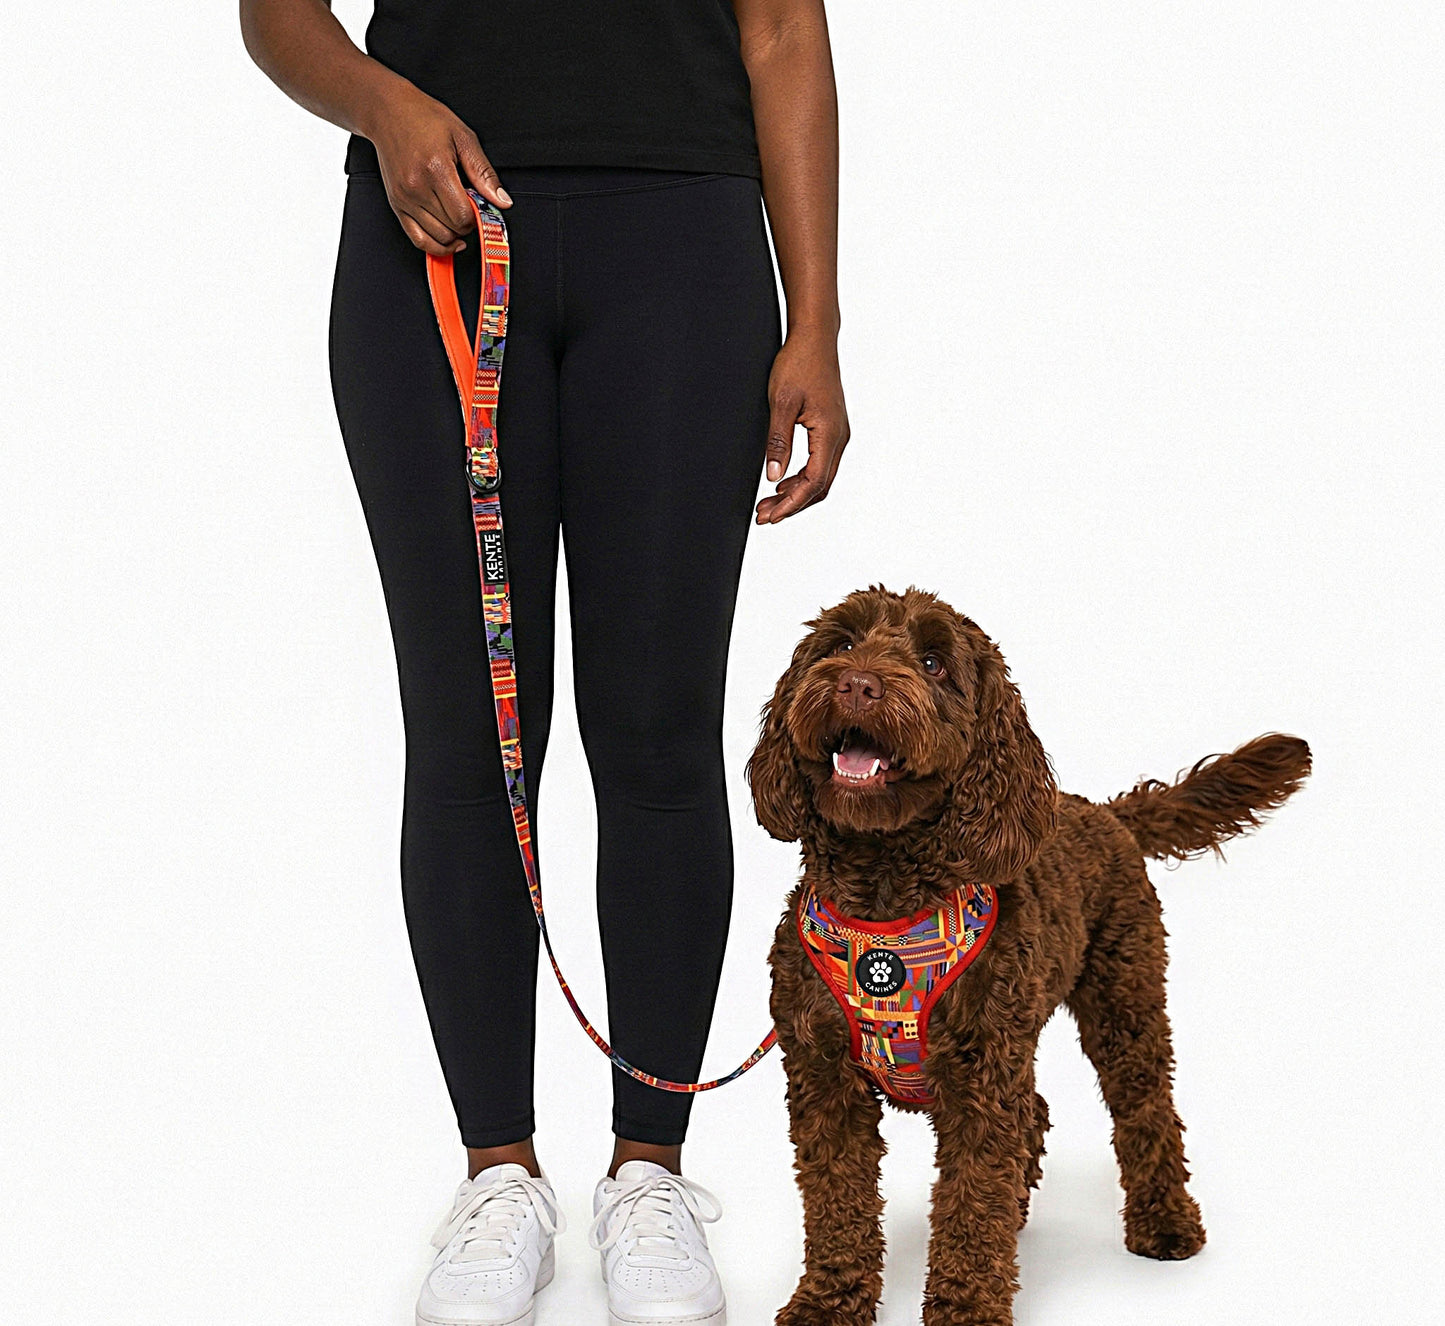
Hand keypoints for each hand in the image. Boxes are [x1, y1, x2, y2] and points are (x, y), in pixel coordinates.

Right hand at [365, 82, 510, 255]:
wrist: (388, 112)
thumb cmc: (424, 118)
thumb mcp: (463, 137)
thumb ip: (484, 173)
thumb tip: (502, 201)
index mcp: (436, 169)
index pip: (463, 216)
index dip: (477, 216)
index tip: (480, 206)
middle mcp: (417, 187)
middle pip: (452, 229)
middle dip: (466, 223)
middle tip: (469, 206)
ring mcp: (404, 198)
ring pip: (437, 238)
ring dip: (453, 234)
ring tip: (457, 216)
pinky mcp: (396, 204)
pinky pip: (417, 239)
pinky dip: (435, 245)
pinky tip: (448, 240)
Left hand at [755, 329, 848, 523]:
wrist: (815, 338)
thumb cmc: (799, 364)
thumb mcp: (781, 404)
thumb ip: (778, 442)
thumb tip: (772, 475)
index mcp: (829, 433)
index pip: (812, 483)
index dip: (790, 504)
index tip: (770, 515)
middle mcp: (839, 437)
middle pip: (819, 487)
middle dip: (791, 505)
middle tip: (764, 515)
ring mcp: (838, 434)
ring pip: (820, 477)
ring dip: (795, 494)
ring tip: (768, 502)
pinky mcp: (831, 429)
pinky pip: (820, 464)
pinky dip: (801, 479)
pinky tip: (782, 481)